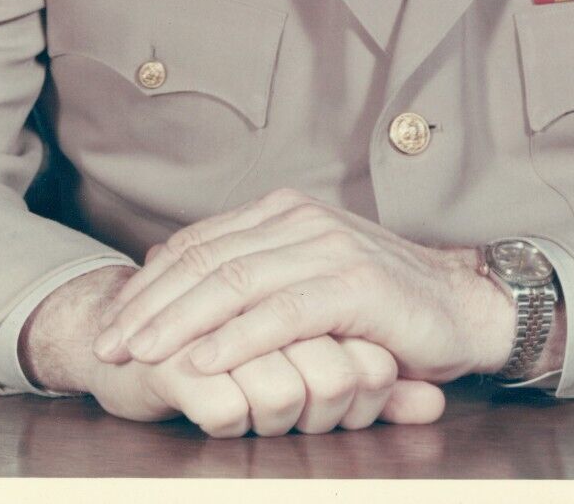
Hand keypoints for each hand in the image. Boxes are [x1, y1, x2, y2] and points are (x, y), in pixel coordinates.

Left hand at [88, 188, 516, 383]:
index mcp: (283, 212)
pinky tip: (202, 363)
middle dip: (149, 304)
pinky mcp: (355, 284)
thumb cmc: (380, 305)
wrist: (464, 307)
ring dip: (178, 322)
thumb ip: (254, 273)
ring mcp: (328, 247)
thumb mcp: (308, 278)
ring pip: (233, 281)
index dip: (149, 283)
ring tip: (140, 354)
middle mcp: (300, 218)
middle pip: (204, 259)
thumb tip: (174, 274)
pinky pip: (280, 313)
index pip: (197, 243)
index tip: (113, 321)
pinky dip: (235, 340)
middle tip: (109, 343)